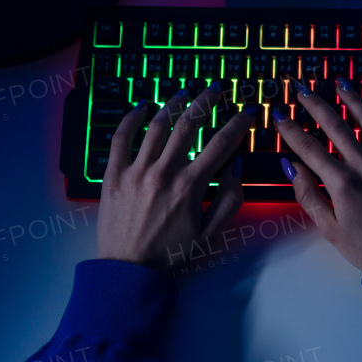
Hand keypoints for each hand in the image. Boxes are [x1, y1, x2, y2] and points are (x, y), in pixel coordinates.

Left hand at [96, 87, 257, 269]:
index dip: (238, 124)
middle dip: (206, 103)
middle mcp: (164, 172)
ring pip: (157, 126)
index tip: (247, 111)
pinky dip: (131, 118)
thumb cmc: (170, 256)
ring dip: (173, 105)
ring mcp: (136, 170)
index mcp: (190, 186)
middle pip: (189, 125)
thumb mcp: (210, 235)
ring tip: (184, 94)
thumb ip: (229, 200)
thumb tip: (237, 167)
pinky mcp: (113, 174)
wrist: (127, 271)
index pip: (221, 144)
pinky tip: (141, 107)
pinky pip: (120, 138)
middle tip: (215, 90)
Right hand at [272, 76, 361, 270]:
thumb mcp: (330, 229)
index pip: (308, 149)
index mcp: (342, 183)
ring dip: (353, 100)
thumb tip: (291, 167)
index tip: (278, 115)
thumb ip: (309, 196)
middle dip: (315, 105)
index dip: (290, 130)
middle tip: (302, 89)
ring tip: (340, 83)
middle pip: (335, 127)